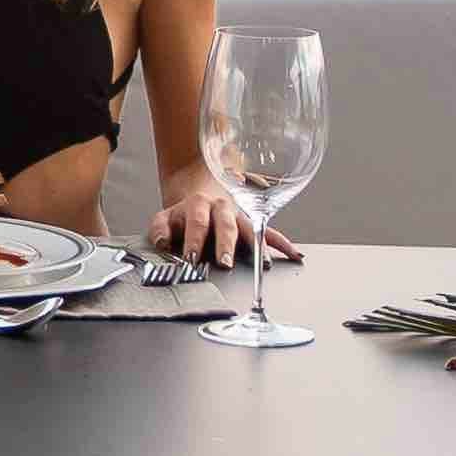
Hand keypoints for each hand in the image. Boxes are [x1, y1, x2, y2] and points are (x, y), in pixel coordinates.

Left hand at [154, 169, 283, 266]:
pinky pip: (269, 233)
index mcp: (199, 206)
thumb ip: (160, 229)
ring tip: (263, 264)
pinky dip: (283, 243)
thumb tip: (162, 242)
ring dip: (257, 246)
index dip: (194, 240)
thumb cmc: (184, 213)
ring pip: (251, 229)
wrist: (202, 191)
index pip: (197, 223)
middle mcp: (222, 208)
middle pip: (225, 226)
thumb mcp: (165, 217)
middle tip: (225, 262)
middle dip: (226, 245)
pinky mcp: (254, 223)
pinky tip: (295, 255)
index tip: (192, 258)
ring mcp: (240, 215)